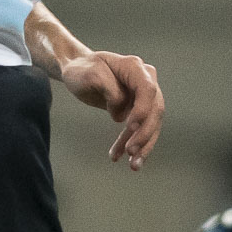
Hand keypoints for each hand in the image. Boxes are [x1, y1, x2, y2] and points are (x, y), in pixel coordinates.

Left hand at [59, 51, 162, 170]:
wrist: (77, 71)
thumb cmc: (81, 69)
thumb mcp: (88, 74)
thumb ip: (107, 87)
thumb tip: (121, 111)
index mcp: (134, 66)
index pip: (147, 89)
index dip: (143, 109)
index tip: (130, 127)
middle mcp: (145, 79)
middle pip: (154, 109)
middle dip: (144, 133)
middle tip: (131, 152)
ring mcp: (144, 95)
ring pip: (150, 124)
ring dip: (143, 145)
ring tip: (133, 165)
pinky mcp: (139, 108)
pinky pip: (140, 129)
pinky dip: (133, 144)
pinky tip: (123, 158)